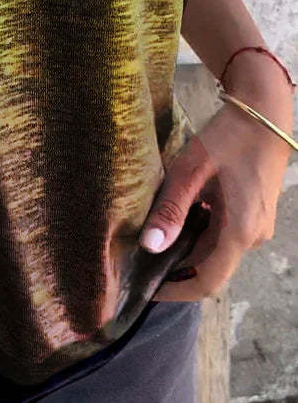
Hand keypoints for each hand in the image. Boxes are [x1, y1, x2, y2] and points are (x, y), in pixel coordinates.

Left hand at [139, 79, 292, 302]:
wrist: (264, 112)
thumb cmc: (228, 137)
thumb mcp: (191, 171)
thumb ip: (171, 210)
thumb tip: (149, 247)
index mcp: (241, 232)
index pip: (207, 282)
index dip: (176, 291)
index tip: (146, 290)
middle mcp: (253, 237)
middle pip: (210, 268)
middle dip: (176, 270)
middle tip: (138, 262)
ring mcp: (257, 226)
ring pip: (216, 252)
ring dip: (186, 250)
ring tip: (152, 239)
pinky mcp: (253, 214)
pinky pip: (224, 236)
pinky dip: (199, 234)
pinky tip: (176, 219)